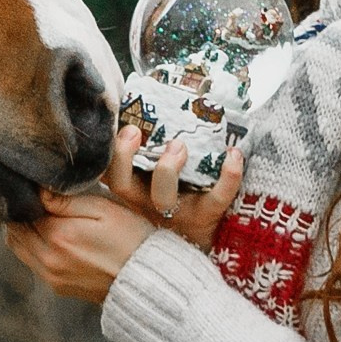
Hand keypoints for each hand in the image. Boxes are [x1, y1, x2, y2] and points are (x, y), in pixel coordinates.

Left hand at [4, 127, 245, 304]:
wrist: (149, 282)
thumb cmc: (132, 239)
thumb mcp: (104, 209)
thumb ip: (67, 199)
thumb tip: (37, 188)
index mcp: (58, 234)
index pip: (24, 207)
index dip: (27, 193)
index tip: (35, 183)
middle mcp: (48, 258)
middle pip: (15, 228)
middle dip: (22, 211)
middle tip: (36, 197)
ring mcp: (51, 276)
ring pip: (18, 246)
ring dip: (25, 230)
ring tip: (43, 215)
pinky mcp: (57, 287)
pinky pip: (32, 262)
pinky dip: (33, 247)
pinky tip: (52, 236)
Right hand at [103, 125, 244, 251]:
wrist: (205, 238)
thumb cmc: (180, 195)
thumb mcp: (157, 176)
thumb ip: (149, 147)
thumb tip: (146, 103)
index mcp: (133, 188)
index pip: (107, 173)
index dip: (106, 152)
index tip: (125, 126)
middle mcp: (147, 202)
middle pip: (121, 185)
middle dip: (124, 156)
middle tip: (136, 132)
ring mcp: (175, 212)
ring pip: (161, 197)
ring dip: (166, 168)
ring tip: (180, 146)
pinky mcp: (205, 217)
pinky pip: (216, 199)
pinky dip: (228, 176)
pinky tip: (234, 155)